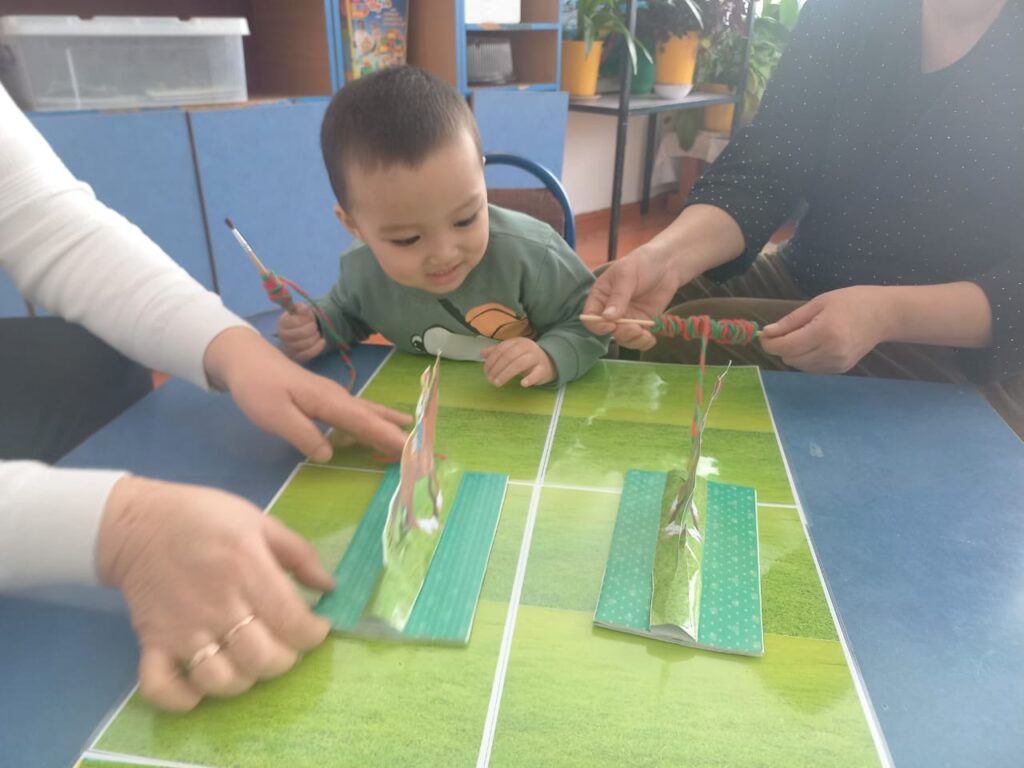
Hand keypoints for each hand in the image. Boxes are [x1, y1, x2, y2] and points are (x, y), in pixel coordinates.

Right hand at [97, 476, 334, 710]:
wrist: (139, 522)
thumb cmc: (205, 517)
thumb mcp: (259, 521)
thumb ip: (299, 554)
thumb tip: (330, 586)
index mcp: (248, 571)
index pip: (291, 622)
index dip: (312, 634)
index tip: (315, 627)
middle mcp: (217, 606)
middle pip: (262, 659)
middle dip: (284, 658)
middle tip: (284, 643)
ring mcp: (182, 630)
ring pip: (221, 680)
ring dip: (243, 680)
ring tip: (248, 660)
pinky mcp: (152, 643)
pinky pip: (162, 688)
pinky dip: (183, 698)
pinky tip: (200, 687)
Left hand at [204, 327, 409, 460]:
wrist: (245, 359)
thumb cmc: (258, 387)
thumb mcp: (275, 416)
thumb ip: (304, 434)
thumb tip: (329, 454)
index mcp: (329, 402)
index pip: (365, 423)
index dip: (388, 437)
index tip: (410, 450)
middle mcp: (337, 397)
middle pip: (373, 416)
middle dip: (397, 431)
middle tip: (422, 445)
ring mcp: (332, 395)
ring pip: (367, 411)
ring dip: (388, 422)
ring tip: (410, 429)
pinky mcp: (324, 397)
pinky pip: (356, 411)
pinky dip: (372, 418)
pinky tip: (376, 422)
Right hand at [277, 305, 325, 362]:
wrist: (302, 329)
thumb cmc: (301, 318)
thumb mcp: (301, 310)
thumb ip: (302, 308)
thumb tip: (304, 309)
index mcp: (282, 323)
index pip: (296, 322)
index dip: (307, 320)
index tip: (310, 318)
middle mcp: (283, 336)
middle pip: (302, 333)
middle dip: (313, 328)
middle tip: (314, 326)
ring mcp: (289, 348)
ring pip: (307, 344)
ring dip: (316, 337)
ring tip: (316, 333)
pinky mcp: (297, 356)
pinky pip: (309, 354)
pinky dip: (318, 347)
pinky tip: (322, 341)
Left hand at [479, 338, 555, 386]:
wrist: (549, 361)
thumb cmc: (526, 357)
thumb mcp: (512, 352)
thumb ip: (497, 352)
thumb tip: (482, 353)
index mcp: (518, 342)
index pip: (501, 349)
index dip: (491, 361)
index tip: (485, 371)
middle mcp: (527, 347)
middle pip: (509, 356)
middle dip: (497, 368)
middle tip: (490, 380)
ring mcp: (536, 358)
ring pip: (519, 364)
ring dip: (506, 374)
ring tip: (497, 383)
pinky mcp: (543, 369)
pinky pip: (536, 373)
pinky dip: (529, 378)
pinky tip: (522, 384)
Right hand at [581, 244, 686, 350]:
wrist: (668, 264)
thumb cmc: (642, 263)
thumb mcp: (627, 275)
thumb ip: (618, 297)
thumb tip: (607, 318)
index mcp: (600, 296)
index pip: (590, 316)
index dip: (597, 325)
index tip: (611, 324)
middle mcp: (610, 310)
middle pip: (608, 331)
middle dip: (621, 333)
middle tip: (635, 328)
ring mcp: (627, 318)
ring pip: (623, 338)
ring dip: (633, 340)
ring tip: (645, 334)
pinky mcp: (642, 323)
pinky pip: (638, 339)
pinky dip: (644, 343)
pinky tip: (651, 338)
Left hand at [759, 286, 893, 373]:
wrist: (884, 315)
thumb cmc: (851, 302)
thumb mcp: (818, 303)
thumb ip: (791, 321)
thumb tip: (768, 333)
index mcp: (824, 332)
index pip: (785, 347)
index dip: (769, 343)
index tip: (765, 334)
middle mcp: (830, 352)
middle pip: (789, 358)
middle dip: (781, 346)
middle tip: (785, 331)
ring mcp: (836, 364)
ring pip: (799, 365)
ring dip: (793, 353)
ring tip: (805, 335)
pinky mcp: (840, 369)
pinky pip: (811, 368)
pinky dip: (806, 358)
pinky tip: (815, 344)